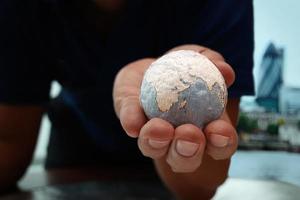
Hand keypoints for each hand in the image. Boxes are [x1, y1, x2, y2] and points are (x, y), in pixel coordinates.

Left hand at [113, 45, 237, 172]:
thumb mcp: (198, 58)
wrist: (151, 66)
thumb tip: (224, 71)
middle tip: (188, 133)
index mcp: (204, 128)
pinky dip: (132, 121)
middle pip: (186, 160)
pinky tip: (133, 122)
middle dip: (188, 152)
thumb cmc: (183, 68)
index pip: (220, 145)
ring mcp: (154, 136)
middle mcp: (178, 141)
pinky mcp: (132, 124)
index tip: (219, 129)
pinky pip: (132, 124)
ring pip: (155, 150)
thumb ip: (212, 62)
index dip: (223, 143)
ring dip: (157, 142)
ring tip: (159, 128)